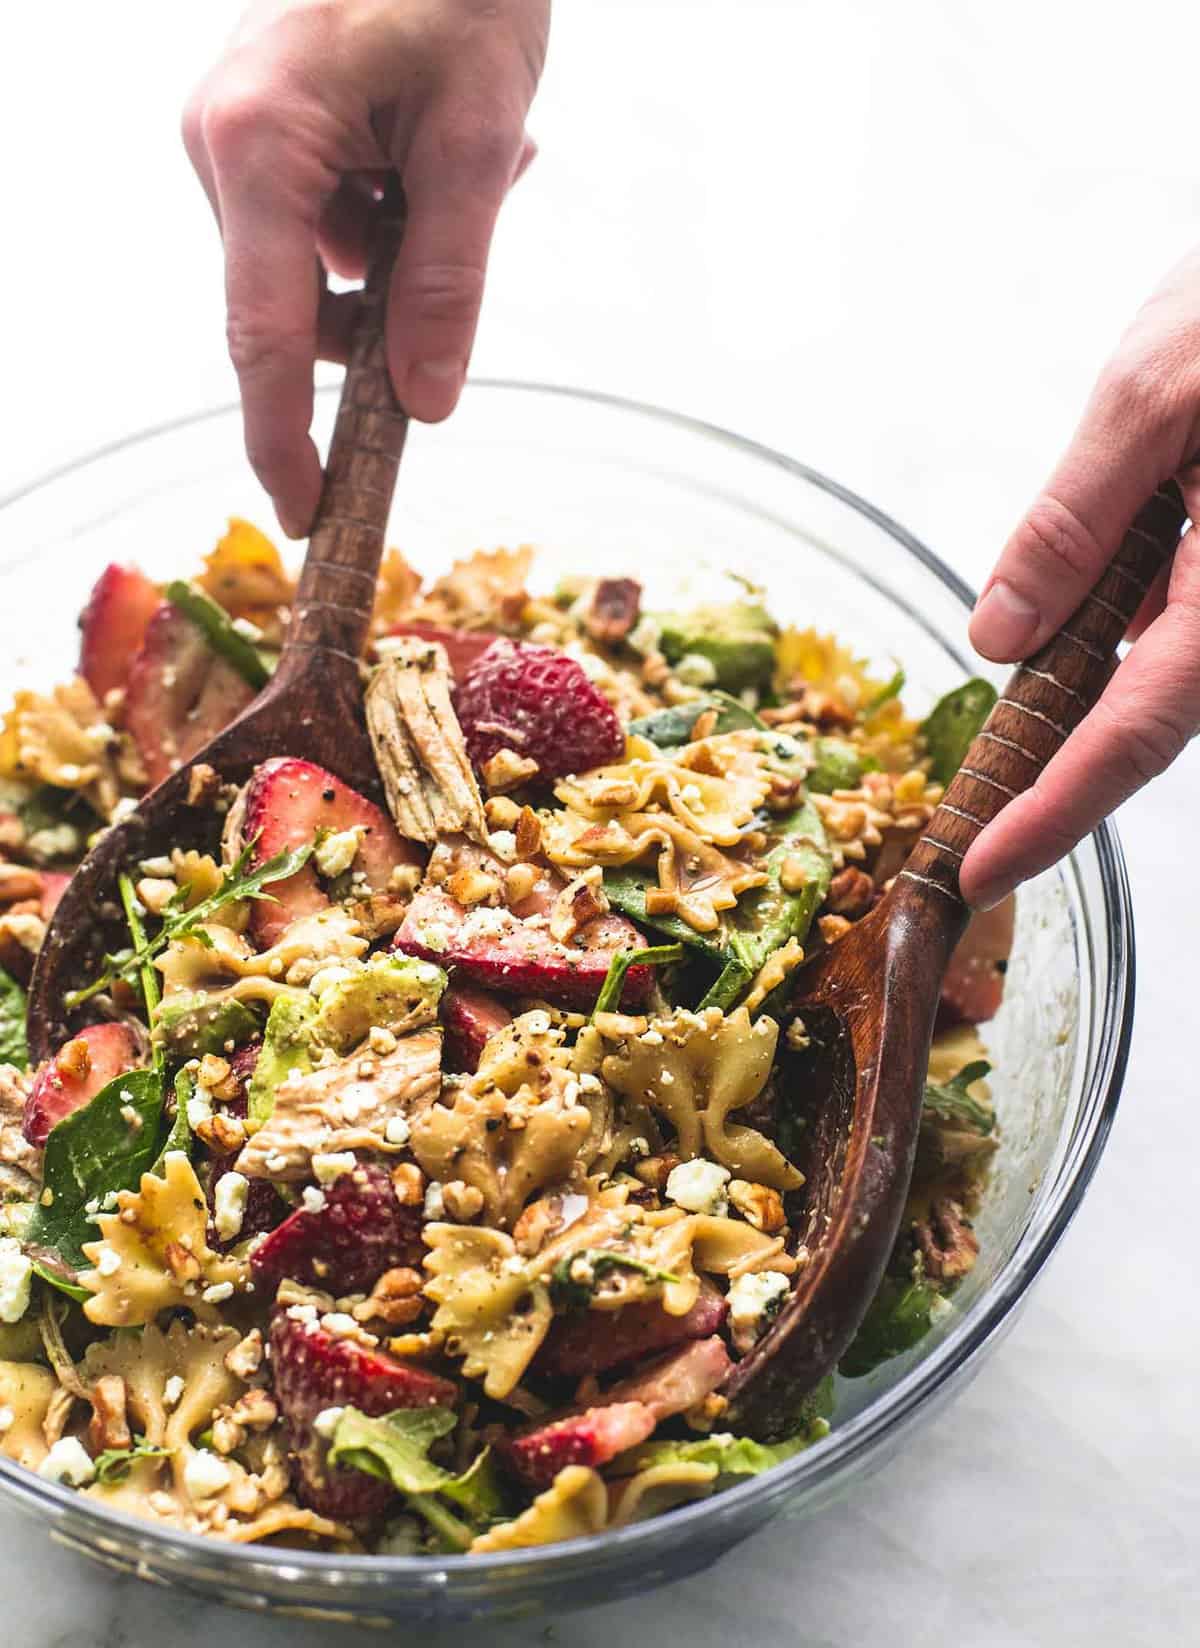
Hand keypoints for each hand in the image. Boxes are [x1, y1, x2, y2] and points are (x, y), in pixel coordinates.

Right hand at [183, 0, 547, 538]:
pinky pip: (316, 219)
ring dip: (394, 257)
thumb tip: (423, 403)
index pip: (263, 337)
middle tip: (459, 249)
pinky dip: (381, 216)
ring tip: (461, 171)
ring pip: (311, 268)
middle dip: (379, 314)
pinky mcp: (256, 127)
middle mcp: (221, 143)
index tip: (305, 514)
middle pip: (289, 307)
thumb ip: (447, 283)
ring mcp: (232, 133)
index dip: (284, 438)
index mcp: (259, 147)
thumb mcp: (476, 144)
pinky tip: (427, 153)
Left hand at [959, 247, 1199, 908]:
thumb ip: (1073, 524)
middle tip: (970, 836)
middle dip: (1057, 781)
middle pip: (1148, 722)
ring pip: (1160, 678)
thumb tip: (1000, 636)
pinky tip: (1064, 628)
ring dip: (1077, 710)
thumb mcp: (1150, 398)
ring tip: (1000, 750)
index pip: (1137, 726)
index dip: (1057, 810)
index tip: (986, 870)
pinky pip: (1173, 627)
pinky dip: (1111, 643)